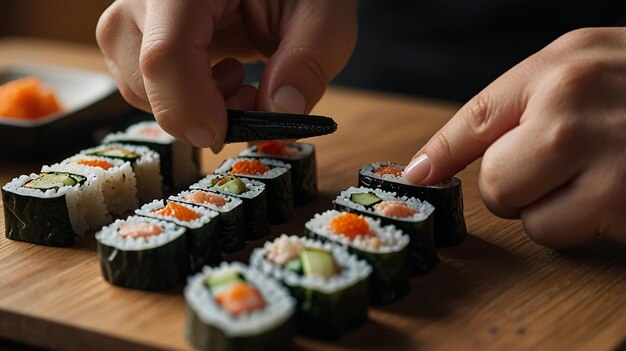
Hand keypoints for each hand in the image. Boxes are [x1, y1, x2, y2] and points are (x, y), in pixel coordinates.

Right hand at [96, 0, 357, 150]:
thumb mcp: (322, 13)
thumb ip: (308, 61)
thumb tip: (282, 110)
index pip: (165, 52)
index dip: (189, 106)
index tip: (223, 132)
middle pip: (141, 72)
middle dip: (195, 107)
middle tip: (249, 97)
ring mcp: (141, 10)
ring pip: (134, 82)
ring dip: (188, 105)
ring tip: (239, 84)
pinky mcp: (145, 30)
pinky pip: (143, 80)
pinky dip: (183, 98)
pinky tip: (222, 78)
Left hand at [403, 27, 625, 247]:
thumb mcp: (588, 67)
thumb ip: (521, 105)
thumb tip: (435, 160)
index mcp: (562, 67)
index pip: (476, 117)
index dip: (439, 153)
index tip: (416, 175)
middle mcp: (574, 108)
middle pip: (494, 179)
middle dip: (515, 186)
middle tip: (556, 168)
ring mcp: (606, 159)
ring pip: (525, 216)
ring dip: (548, 209)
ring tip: (594, 179)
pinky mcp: (625, 204)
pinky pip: (562, 234)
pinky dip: (580, 226)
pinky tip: (613, 196)